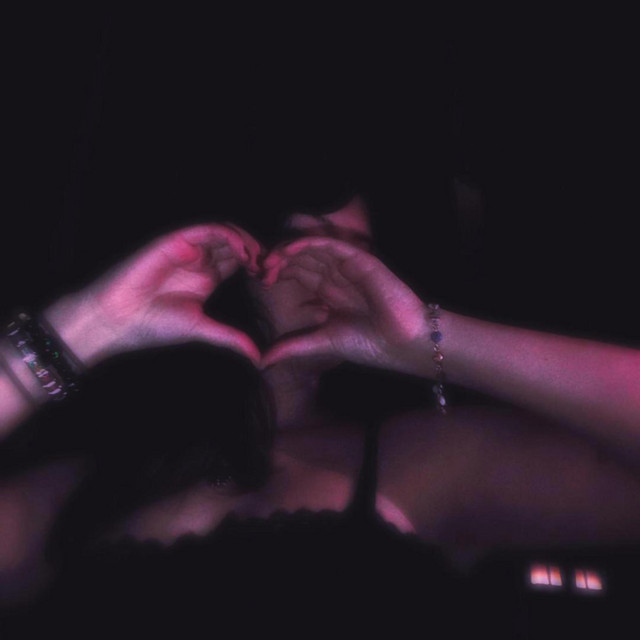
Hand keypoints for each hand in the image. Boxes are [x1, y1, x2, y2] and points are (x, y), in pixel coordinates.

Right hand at [52, 223, 263, 366]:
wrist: (118, 319)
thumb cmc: (154, 326)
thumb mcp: (202, 330)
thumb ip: (230, 338)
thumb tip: (258, 358)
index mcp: (207, 277)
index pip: (240, 261)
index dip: (258, 266)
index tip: (271, 280)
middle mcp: (200, 260)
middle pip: (237, 244)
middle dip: (257, 251)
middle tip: (270, 267)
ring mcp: (189, 248)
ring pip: (225, 232)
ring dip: (246, 241)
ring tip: (257, 259)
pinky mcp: (176, 240)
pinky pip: (207, 229)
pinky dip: (227, 235)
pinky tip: (241, 251)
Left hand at [260, 237, 430, 373]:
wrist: (402, 344)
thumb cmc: (370, 344)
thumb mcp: (322, 343)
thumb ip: (293, 347)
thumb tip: (261, 362)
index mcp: (330, 293)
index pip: (299, 273)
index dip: (279, 272)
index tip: (260, 279)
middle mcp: (337, 277)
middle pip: (303, 259)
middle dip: (280, 260)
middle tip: (260, 267)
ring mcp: (349, 267)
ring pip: (313, 249)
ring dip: (290, 250)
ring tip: (271, 259)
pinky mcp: (360, 260)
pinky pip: (331, 245)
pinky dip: (309, 243)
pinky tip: (290, 249)